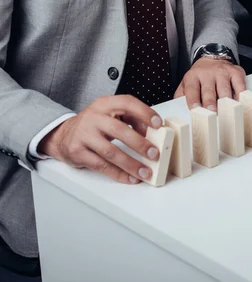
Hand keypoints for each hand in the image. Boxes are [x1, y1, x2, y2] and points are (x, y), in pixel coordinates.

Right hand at [39, 95, 163, 183]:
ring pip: (110, 152)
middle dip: (140, 144)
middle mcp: (93, 117)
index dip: (144, 113)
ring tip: (145, 172)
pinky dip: (118, 174)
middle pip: (119, 130)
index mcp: (105, 104)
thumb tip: (151, 134)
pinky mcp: (77, 152)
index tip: (159, 124)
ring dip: (131, 164)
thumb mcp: (111, 115)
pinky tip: (130, 178)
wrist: (63, 135)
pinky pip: (101, 165)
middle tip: (155, 154)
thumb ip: (131, 120)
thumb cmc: (94, 124)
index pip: (127, 103)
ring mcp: (83, 135)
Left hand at [174, 58, 246, 110]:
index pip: (191, 89)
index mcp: (193, 76)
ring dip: (225, 103)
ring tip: (226, 113)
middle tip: (212, 113)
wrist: (213, 58)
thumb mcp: (186, 82)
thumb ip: (181, 95)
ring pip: (225, 90)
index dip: (193, 100)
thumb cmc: (200, 76)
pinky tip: (239, 103)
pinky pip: (240, 86)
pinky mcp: (236, 72)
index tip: (195, 109)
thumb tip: (178, 109)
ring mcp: (223, 72)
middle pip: (209, 91)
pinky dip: (240, 96)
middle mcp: (207, 73)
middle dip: (210, 103)